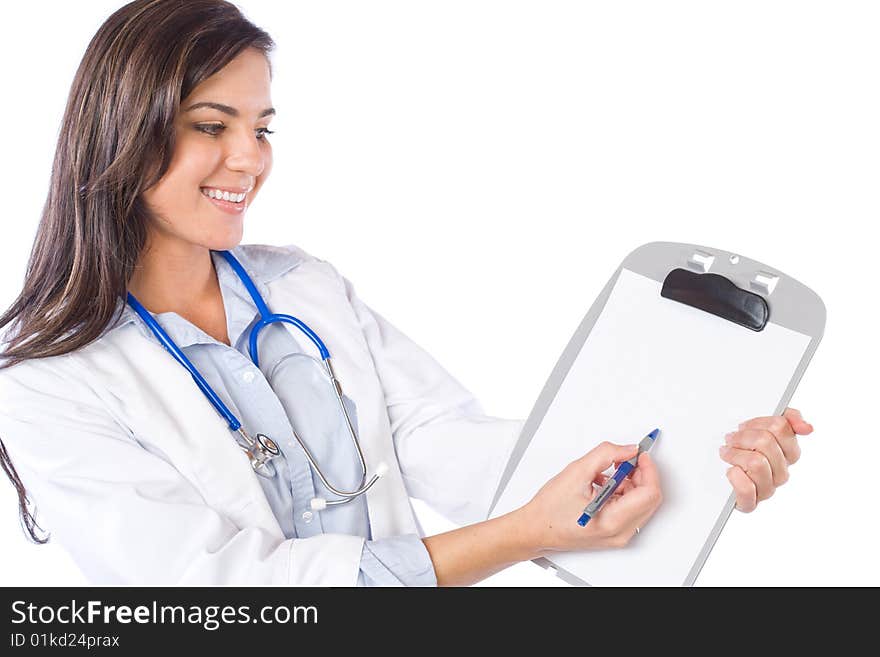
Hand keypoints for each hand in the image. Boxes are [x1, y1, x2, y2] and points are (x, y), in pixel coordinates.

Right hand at [520, 441, 662, 555]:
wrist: (536, 529)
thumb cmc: (550, 509)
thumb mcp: (577, 472)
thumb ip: (606, 455)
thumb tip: (628, 450)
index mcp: (613, 521)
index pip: (649, 493)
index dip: (648, 469)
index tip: (639, 455)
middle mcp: (620, 533)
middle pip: (649, 498)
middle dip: (640, 474)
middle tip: (624, 460)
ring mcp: (619, 536)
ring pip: (641, 503)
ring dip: (630, 483)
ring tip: (606, 475)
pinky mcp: (616, 533)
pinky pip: (631, 509)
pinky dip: (623, 493)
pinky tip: (604, 486)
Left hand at [720, 407, 813, 512]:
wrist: (718, 475)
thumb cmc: (743, 449)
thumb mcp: (763, 426)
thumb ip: (788, 418)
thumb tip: (807, 427)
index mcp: (788, 454)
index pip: (781, 429)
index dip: (758, 423)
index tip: (745, 426)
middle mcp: (781, 473)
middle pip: (766, 442)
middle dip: (743, 437)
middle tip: (731, 439)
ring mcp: (767, 489)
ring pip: (756, 462)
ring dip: (734, 454)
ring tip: (726, 453)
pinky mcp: (749, 503)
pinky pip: (747, 489)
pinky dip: (735, 477)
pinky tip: (730, 471)